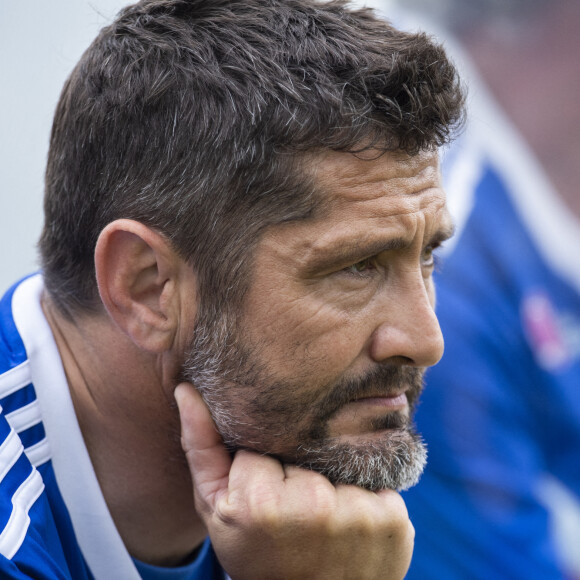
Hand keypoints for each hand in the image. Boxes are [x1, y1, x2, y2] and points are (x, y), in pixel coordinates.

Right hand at [175, 382, 413, 579]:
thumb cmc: (257, 554)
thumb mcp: (215, 508)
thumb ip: (201, 446)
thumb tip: (187, 390)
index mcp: (260, 502)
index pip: (263, 441)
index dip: (262, 466)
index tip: (264, 497)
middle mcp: (313, 505)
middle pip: (303, 447)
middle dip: (297, 469)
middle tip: (294, 511)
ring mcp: (358, 513)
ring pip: (338, 460)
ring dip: (331, 480)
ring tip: (321, 518)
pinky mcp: (393, 519)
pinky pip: (373, 478)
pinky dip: (363, 495)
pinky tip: (350, 524)